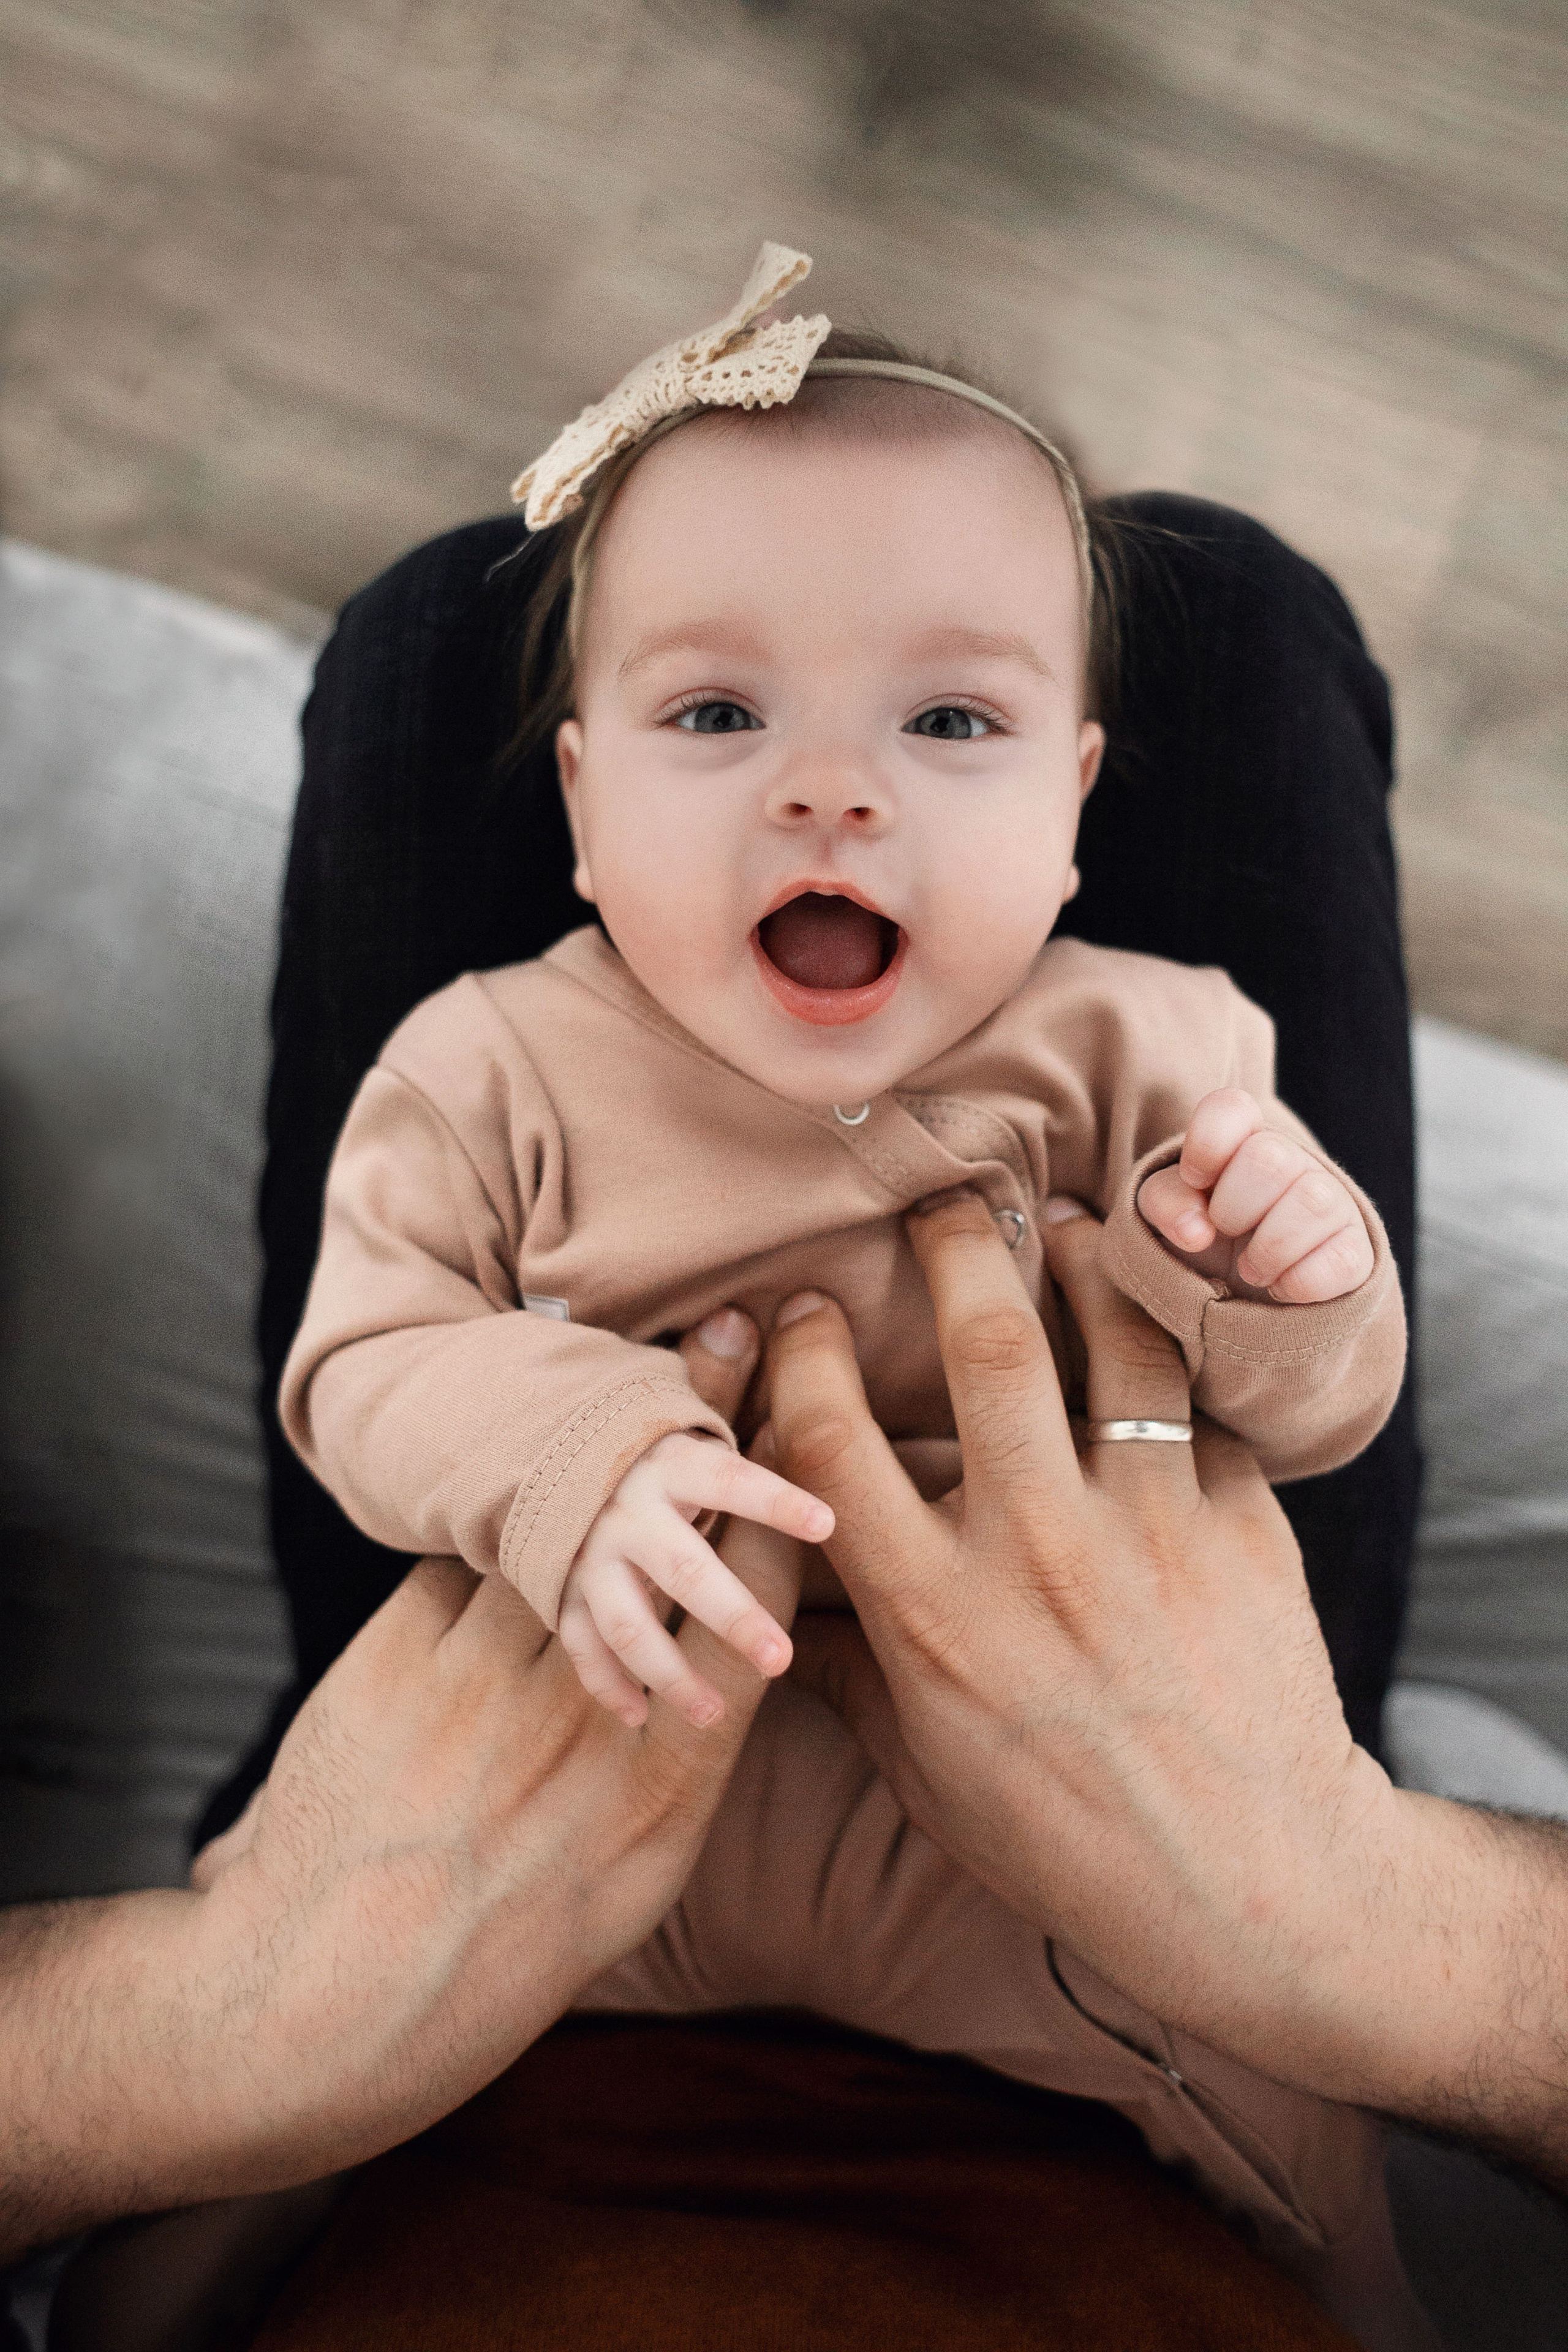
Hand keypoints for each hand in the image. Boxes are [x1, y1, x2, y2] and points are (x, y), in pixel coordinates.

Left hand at [1, 1310, 787, 2259]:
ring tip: (632, 1347)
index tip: (807, 1422)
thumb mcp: (634, 1879)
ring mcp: (499, 1665)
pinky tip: (505, 1453)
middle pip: (668, 1528)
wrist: (346, 1982)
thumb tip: (716, 1702)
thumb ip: (679, 1774)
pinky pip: (469, 1559)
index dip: (781, 1502)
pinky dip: (495, 1509)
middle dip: (705, 1417)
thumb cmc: (512, 1952)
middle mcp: (598, 1699)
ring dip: (605, 1430)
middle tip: (738, 1322)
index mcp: (672, 1766)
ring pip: (569, 1518)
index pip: (749, 1602)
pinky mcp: (410, 1648)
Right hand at [557, 1352, 832, 1730]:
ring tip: (714, 1715)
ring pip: (629, 1622)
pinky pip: (582, 1645)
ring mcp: (590, 1556)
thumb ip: (715, 1381)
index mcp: (669, 1463)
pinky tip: (640, 1718)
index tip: (827, 1524)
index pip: (727, 1479)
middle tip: (779, 1659)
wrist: (525, 1443)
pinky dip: (607, 1683)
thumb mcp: (669, 1405)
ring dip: (672, 1671)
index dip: (775, 1498)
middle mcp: (629, 1511)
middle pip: (683, 1568)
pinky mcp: (561, 1589)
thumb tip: (746, 1317)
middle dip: (730, 1615)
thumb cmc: (634, 1435)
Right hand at [770, 1195, 1567, 2188]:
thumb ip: (851, 1674)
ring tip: (1067, 1223)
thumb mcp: (927, 1769)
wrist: (1249, 1885)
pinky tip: (1158, 1331)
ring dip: (1086, 1261)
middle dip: (953, 1246)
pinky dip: (1177, 1355)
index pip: (831, 1440)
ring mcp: (1146, 1531)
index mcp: (932, 1614)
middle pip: (983, 1346)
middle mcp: (1033, 1553)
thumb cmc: (1065, 1838)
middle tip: (943, 1199)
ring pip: (1115, 1340)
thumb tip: (777, 1617)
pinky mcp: (1240, 1527)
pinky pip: (1203, 1409)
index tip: (802, 1311)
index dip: (805, 1354)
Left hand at [1137, 1087, 1373, 1300]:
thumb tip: (1196, 1229)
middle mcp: (1295, 1161)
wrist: (1247, 1298)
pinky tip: (1282, 1288)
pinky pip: (1341, 1260)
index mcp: (1244, 1139)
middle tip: (1226, 1232)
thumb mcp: (1168, 1215)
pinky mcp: (1358, 1250)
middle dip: (1232, 1209)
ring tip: (1252, 1269)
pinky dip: (1298, 1284)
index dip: (1207, 1145)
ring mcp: (1333, 1203)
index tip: (1196, 1180)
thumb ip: (1165, 1201)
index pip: (1231, 1108)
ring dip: (1267, 1251)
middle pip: (1269, 1157)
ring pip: (1313, 1203)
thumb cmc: (1206, 1239)